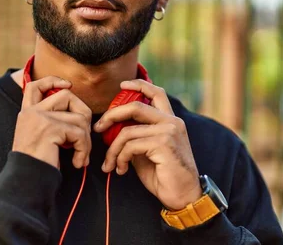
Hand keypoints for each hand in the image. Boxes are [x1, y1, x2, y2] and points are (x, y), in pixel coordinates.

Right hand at [12, 76, 92, 168]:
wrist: (26, 182)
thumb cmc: (37, 165)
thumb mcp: (40, 137)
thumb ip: (52, 121)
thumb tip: (81, 115)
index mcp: (27, 113)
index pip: (35, 85)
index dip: (53, 80)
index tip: (68, 85)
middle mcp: (32, 112)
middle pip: (67, 96)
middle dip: (83, 115)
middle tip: (84, 136)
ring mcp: (40, 118)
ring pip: (79, 117)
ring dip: (86, 139)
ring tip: (81, 156)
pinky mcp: (51, 129)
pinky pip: (80, 133)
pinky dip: (84, 149)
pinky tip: (78, 162)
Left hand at [94, 80, 201, 209]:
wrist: (184, 196)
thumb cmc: (165, 175)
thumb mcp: (147, 151)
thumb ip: (136, 136)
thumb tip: (113, 129)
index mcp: (171, 120)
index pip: (156, 92)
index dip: (138, 85)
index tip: (122, 86)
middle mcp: (172, 122)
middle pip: (136, 106)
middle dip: (112, 114)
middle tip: (98, 128)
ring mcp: (169, 131)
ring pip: (127, 131)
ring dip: (113, 149)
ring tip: (110, 164)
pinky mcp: (164, 144)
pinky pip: (130, 145)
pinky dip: (120, 158)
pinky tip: (121, 169)